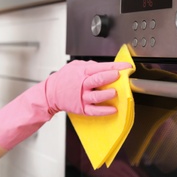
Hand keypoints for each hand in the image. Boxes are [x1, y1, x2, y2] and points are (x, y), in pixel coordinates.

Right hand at [0, 60, 131, 149]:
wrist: (50, 92)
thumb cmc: (64, 79)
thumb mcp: (75, 66)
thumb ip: (89, 65)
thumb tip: (105, 66)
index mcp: (82, 71)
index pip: (101, 67)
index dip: (116, 66)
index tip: (127, 66)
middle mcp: (82, 84)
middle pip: (97, 80)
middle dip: (110, 77)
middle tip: (119, 76)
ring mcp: (82, 97)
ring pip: (96, 96)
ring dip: (107, 94)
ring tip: (114, 93)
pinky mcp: (81, 108)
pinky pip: (94, 111)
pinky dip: (104, 111)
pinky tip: (113, 110)